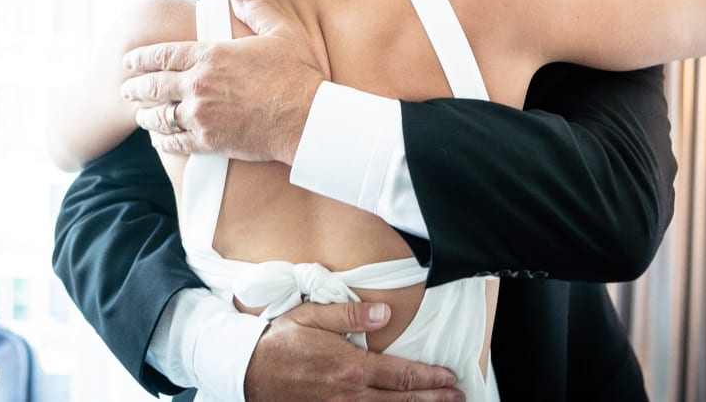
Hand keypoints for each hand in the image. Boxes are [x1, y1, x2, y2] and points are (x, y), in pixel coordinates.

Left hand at [120, 0, 324, 163]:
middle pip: (153, 85)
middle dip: (134, 87)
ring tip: (140, 115)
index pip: (162, 54)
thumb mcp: (281, 31)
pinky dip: (162, 139)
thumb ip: (255, 9)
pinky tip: (159, 139)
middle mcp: (198, 84)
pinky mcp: (208, 140)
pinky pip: (174, 141)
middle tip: (125, 89)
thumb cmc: (297, 74)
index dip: (140, 58)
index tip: (128, 61)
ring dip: (145, 115)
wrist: (307, 118)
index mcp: (211, 55)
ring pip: (159, 115)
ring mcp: (201, 114)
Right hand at [245, 302, 462, 401]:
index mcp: (351, 366)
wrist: (246, 370)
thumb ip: (350, 315)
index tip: (451, 378)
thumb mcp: (312, 315)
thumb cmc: (281, 340)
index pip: (401, 374)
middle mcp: (351, 394)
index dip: (430, 378)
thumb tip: (385, 313)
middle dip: (434, 400)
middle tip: (459, 397)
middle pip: (402, 400)